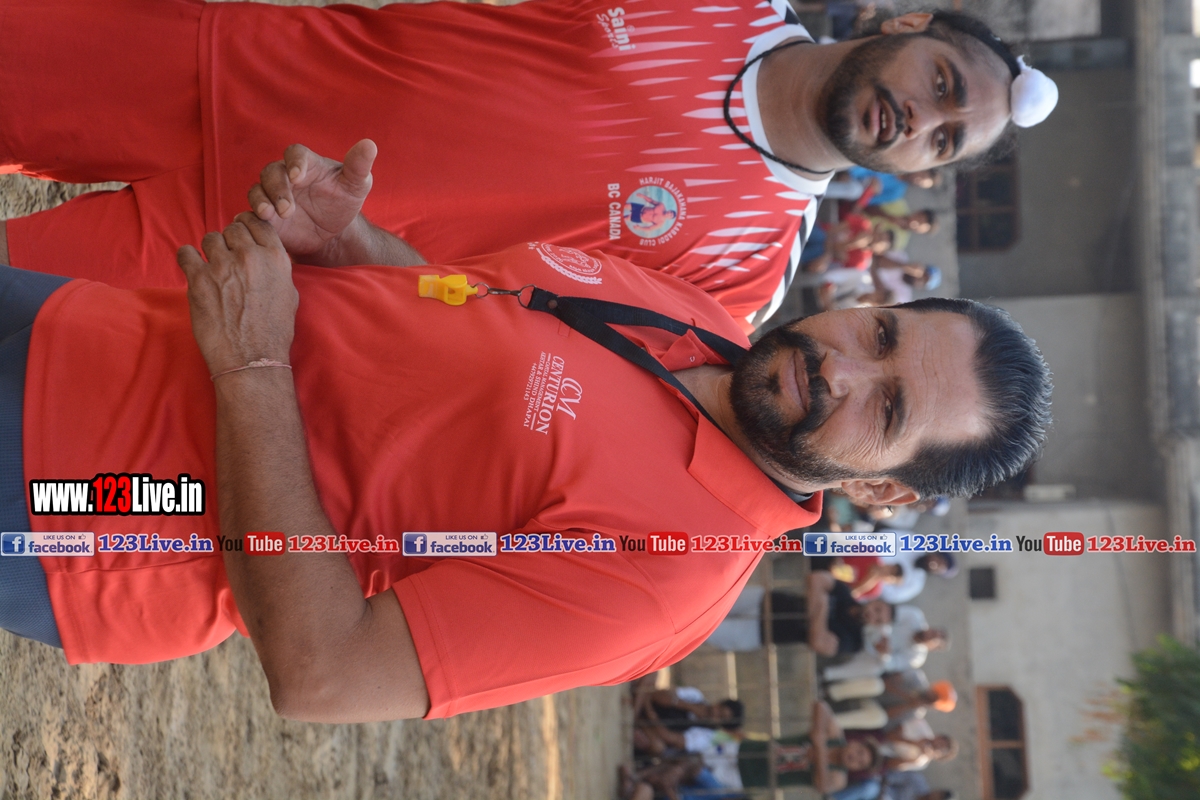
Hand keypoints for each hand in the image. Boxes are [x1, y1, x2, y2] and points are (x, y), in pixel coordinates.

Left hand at [177, 212, 298, 375]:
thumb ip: (276, 269)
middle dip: (229, 242)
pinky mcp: (198, 280)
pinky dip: (187, 258)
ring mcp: (222, 267)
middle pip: (232, 229)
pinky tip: (193, 269)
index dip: (248, 227)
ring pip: (210, 238)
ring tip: (212, 270)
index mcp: (275, 258)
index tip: (242, 237)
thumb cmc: (273, 331)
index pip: (258, 222)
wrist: (252, 359)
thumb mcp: (288, 294)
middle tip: (228, 260)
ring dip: (210, 251)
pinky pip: (185, 253)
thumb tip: (265, 255)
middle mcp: (249, 257)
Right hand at [249, 140, 375, 262]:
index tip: (298, 176)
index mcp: (306, 163)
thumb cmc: (343, 203)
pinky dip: (252, 216)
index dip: (294, 162)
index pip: (295, 153)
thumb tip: (369, 144)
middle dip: (278, 188)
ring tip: (271, 215)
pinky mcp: (265, 215)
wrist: (332, 234)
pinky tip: (261, 223)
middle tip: (288, 209)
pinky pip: (251, 211)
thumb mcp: (356, 186)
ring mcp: (272, 195)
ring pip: (258, 190)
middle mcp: (285, 176)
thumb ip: (359, 166)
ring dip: (262, 201)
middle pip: (271, 172)